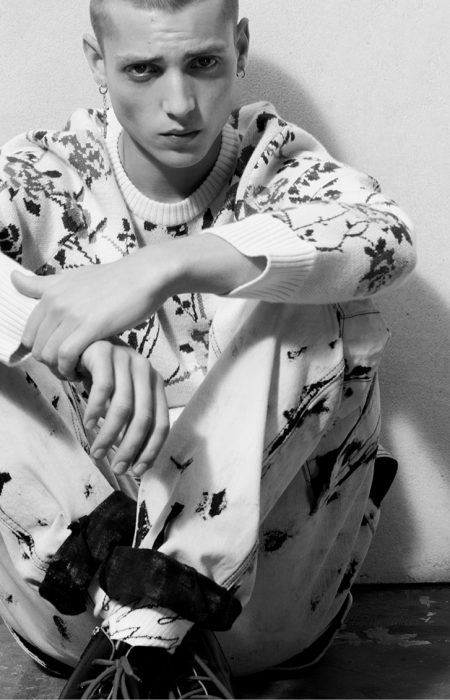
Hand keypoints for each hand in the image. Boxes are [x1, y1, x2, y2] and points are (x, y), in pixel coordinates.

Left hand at [11, 247, 175, 377]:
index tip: (57, 356)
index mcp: (50, 293)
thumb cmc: (114, 279)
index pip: (28, 333)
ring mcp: (71, 315)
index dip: (40, 350)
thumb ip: (44, 284)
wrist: (144, 275)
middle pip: (36, 347)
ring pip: (48, 354)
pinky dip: (70, 369)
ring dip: (59, 369)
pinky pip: (66, 356)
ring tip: (75, 370)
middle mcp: (56, 303)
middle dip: (49, 363)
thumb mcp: (74, 277)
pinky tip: (82, 371)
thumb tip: (13, 278)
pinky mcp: (90, 327)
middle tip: (68, 366)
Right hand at [79, 340, 168, 476]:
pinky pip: (103, 388)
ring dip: (110, 435)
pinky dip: (96, 410)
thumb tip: (134, 462)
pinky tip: (89, 424)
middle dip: (131, 448)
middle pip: (145, 418)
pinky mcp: (105, 352)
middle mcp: (146, 370)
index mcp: (155, 384)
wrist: (79, 345)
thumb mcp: (121, 399)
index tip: (138, 471)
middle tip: (118, 468)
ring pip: (124, 406)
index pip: (162, 422)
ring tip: (98, 452)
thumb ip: (131, 422)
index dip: (151, 449)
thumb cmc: (102, 378)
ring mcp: (126, 358)